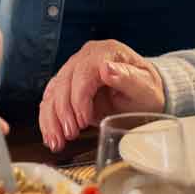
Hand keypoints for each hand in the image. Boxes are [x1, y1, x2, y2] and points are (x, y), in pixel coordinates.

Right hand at [38, 40, 165, 152]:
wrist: (143, 94)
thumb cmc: (146, 90)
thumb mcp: (145, 87)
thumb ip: (127, 77)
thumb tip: (106, 68)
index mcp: (105, 52)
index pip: (83, 73)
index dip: (79, 98)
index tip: (84, 121)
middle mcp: (85, 57)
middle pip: (64, 82)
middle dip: (63, 112)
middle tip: (70, 134)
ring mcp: (74, 70)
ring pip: (53, 92)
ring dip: (51, 118)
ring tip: (57, 141)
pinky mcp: (67, 85)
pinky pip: (51, 100)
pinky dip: (48, 119)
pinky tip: (51, 135)